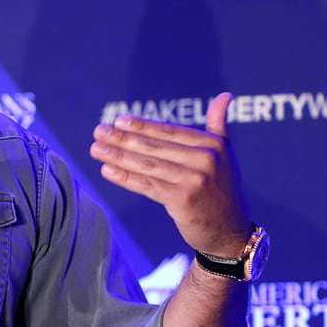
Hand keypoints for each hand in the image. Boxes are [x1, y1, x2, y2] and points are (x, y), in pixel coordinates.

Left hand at [89, 92, 251, 255]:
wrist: (230, 230)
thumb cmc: (221, 188)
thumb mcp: (225, 154)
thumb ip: (219, 125)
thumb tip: (225, 95)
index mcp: (213, 144)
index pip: (169, 131)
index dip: (142, 126)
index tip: (118, 120)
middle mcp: (205, 160)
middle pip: (155, 147)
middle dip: (123, 138)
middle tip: (98, 131)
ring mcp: (194, 180)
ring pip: (148, 165)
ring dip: (118, 156)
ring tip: (96, 149)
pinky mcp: (182, 201)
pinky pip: (147, 185)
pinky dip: (125, 177)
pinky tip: (107, 170)